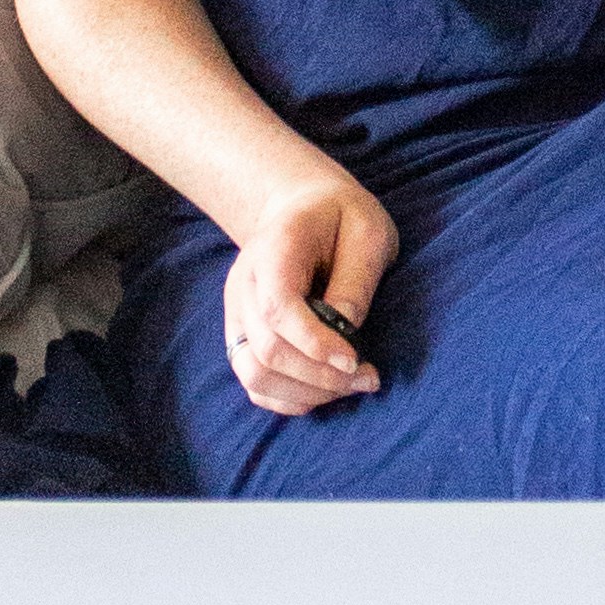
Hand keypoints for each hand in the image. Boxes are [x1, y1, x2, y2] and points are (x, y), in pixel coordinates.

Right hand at [221, 167, 395, 414]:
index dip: (315, 343)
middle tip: (367, 378)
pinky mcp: (241, 334)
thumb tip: (347, 332)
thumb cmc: (340, 216)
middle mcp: (244, 284)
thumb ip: (356, 278)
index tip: (356, 360)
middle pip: (267, 349)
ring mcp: (237, 312)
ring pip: (253, 374)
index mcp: (273, 250)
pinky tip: (323, 391)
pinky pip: (252, 382)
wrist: (300, 206)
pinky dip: (287, 398)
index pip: (278, 307)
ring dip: (305, 393)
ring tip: (349, 386)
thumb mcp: (366, 230)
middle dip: (320, 376)